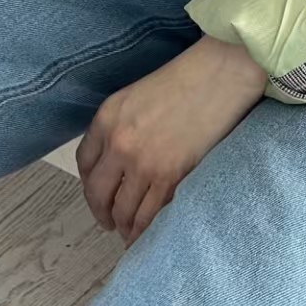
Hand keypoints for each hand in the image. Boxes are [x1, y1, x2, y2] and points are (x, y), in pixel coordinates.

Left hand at [75, 36, 268, 246]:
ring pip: (122, 209)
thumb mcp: (138, 94)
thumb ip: (122, 124)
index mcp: (107, 117)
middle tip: (108, 222)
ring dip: (123, 225)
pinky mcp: (170, 176)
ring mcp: (142, 163)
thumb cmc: (187, 77)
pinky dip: (144, 229)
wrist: (221, 73)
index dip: (89, 183)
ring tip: (128, 232)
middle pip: (97, 192)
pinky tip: (145, 233)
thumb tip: (119, 158)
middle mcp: (118, 143)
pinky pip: (149, 214)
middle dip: (101, 212)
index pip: (84, 162)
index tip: (98, 193)